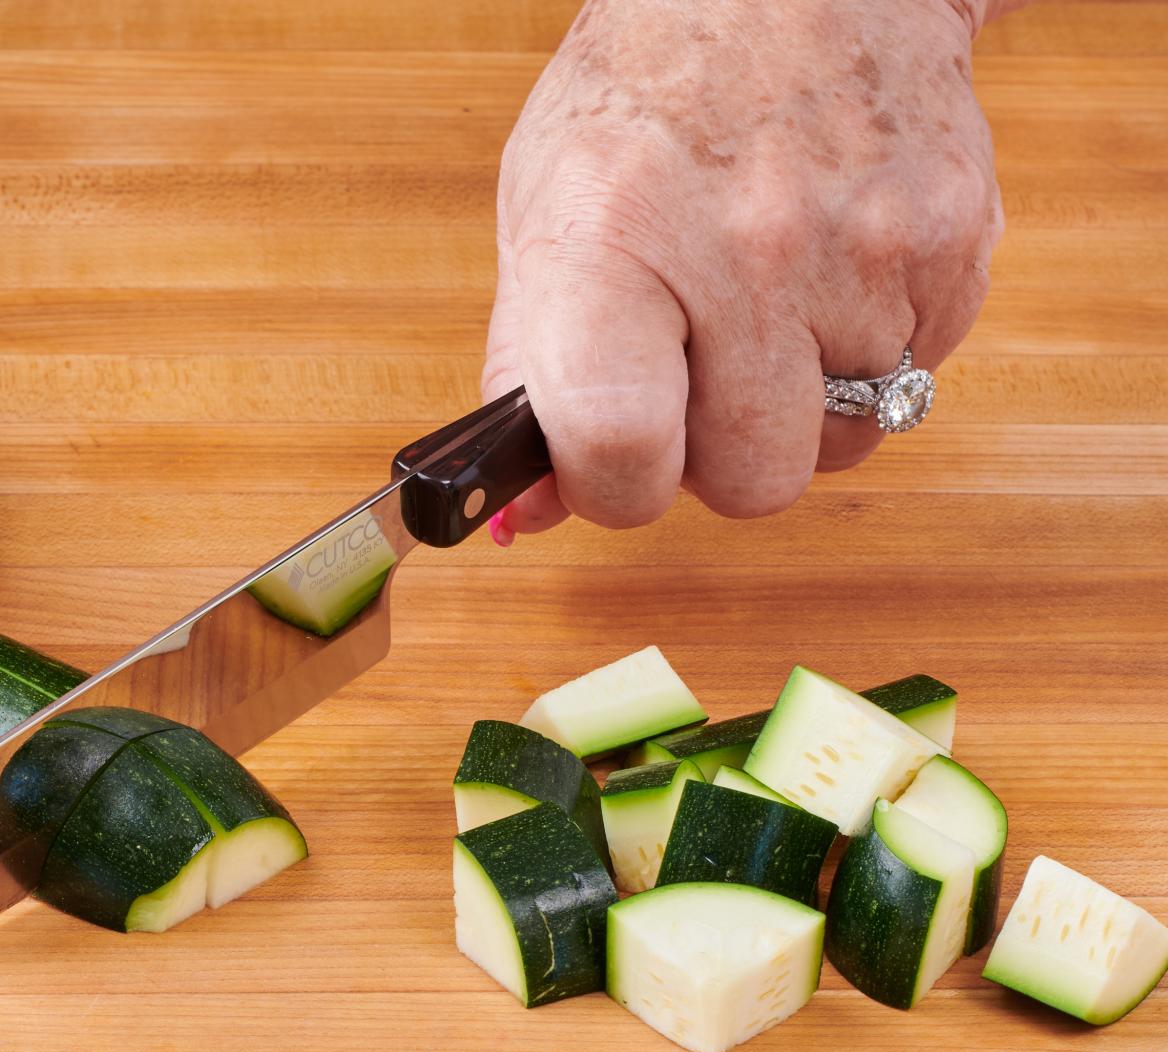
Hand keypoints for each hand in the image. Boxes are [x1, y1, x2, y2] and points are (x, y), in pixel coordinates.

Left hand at [484, 0, 1001, 536]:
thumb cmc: (647, 102)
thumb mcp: (544, 217)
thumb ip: (526, 374)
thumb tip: (526, 517)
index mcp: (615, 242)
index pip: (621, 444)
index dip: (614, 486)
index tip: (613, 462)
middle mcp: (749, 248)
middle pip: (754, 481)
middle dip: (718, 456)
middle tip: (696, 375)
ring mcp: (868, 249)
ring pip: (844, 444)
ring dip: (800, 406)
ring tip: (763, 306)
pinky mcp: (957, 244)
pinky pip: (914, 380)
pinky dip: (868, 352)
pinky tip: (826, 271)